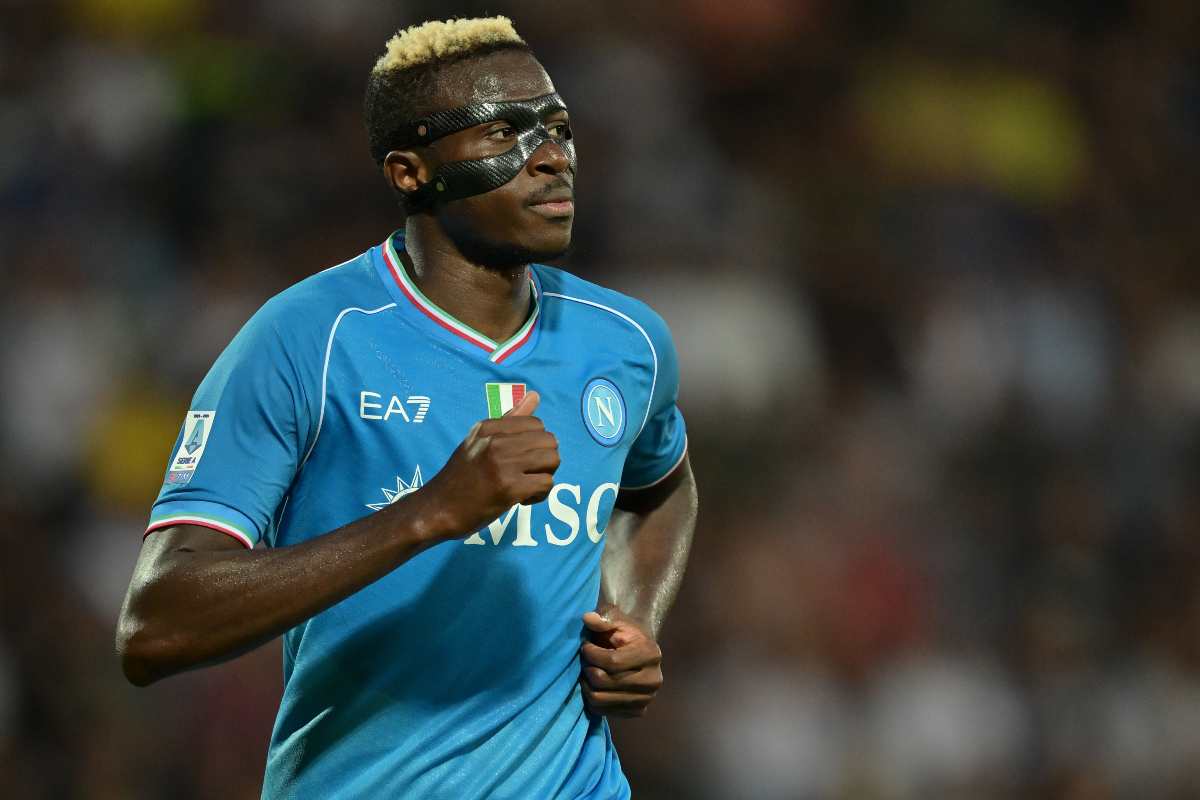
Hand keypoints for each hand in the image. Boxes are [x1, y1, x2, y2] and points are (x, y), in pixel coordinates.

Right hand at [416, 391, 559, 539]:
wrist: (438, 509)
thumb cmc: (460, 477)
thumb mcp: (479, 441)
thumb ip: (509, 420)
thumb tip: (535, 394)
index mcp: (489, 427)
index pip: (536, 424)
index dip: (535, 444)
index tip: (519, 460)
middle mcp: (496, 441)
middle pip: (549, 441)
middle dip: (545, 460)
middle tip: (526, 474)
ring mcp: (503, 464)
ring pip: (552, 460)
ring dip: (544, 476)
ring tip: (526, 486)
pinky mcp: (509, 488)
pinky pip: (546, 483)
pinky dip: (539, 495)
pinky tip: (522, 500)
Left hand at [579, 605, 662, 717]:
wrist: (641, 653)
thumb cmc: (626, 635)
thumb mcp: (617, 621)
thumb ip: (603, 619)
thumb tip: (587, 618)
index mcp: (650, 654)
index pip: (612, 661)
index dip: (591, 654)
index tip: (585, 646)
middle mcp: (653, 680)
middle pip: (605, 681)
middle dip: (587, 669)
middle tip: (584, 661)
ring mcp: (647, 699)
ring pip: (600, 699)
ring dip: (586, 685)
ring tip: (586, 673)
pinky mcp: (638, 712)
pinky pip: (603, 711)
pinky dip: (592, 700)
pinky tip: (593, 686)